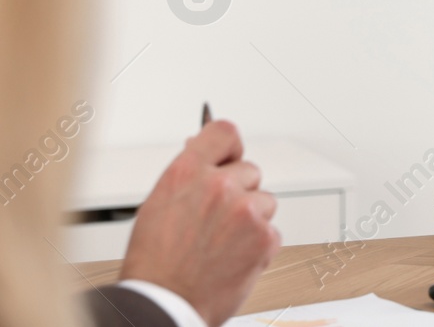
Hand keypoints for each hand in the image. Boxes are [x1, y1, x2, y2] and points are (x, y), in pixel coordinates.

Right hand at [119, 119, 280, 326]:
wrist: (162, 306)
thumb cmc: (155, 263)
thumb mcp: (158, 206)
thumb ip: (189, 177)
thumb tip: (206, 154)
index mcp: (186, 173)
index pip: (224, 132)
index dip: (230, 147)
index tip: (230, 158)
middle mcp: (218, 185)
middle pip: (250, 170)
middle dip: (240, 191)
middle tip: (217, 221)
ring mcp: (244, 210)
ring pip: (265, 200)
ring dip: (251, 219)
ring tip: (222, 245)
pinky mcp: (265, 236)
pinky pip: (272, 231)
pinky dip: (258, 245)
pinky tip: (233, 260)